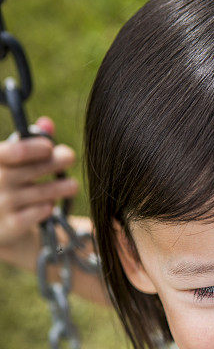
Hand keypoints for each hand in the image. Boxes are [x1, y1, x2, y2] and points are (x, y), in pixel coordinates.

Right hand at [0, 116, 78, 247]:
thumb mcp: (16, 161)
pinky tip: (50, 205)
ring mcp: (0, 205)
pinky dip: (46, 208)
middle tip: (70, 156)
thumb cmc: (11, 184)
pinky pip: (36, 214)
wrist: (1, 223)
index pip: (10, 152)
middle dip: (53, 162)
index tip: (50, 146)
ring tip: (72, 185)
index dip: (32, 148)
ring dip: (59, 187)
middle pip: (28, 171)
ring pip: (39, 193)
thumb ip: (30, 141)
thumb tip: (47, 122)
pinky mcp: (10, 226)